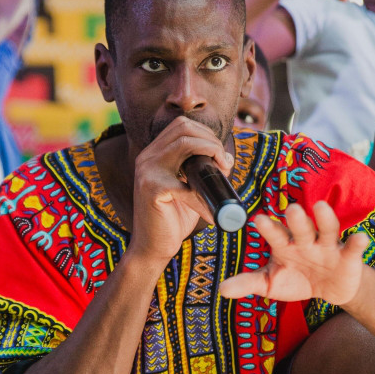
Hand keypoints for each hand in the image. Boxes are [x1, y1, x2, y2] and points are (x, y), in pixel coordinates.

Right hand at [129, 116, 233, 263]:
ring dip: (211, 151)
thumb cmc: (173, 218)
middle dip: (211, 139)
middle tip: (224, 162)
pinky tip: (210, 212)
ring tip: (222, 171)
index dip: (206, 133)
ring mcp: (147, 171)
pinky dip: (204, 196)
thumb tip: (227, 157)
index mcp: (153, 153)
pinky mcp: (152, 189)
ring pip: (185, 142)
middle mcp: (147, 157)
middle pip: (184, 127)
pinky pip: (187, 182)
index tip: (221, 154)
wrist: (152, 248)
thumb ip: (204, 171)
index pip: (181, 125)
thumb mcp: (190, 188)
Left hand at [220, 202, 368, 304]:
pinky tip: (359, 237)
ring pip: (325, 230)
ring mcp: (326, 247)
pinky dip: (356, 242)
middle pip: (300, 228)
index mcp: (284, 245)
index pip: (275, 235)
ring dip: (324, 219)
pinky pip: (352, 248)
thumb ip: (248, 282)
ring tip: (320, 207)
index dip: (268, 227)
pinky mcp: (347, 257)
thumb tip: (220, 289)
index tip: (257, 219)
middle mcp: (304, 241)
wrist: (328, 289)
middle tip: (292, 209)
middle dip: (297, 220)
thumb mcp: (270, 283)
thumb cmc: (295, 279)